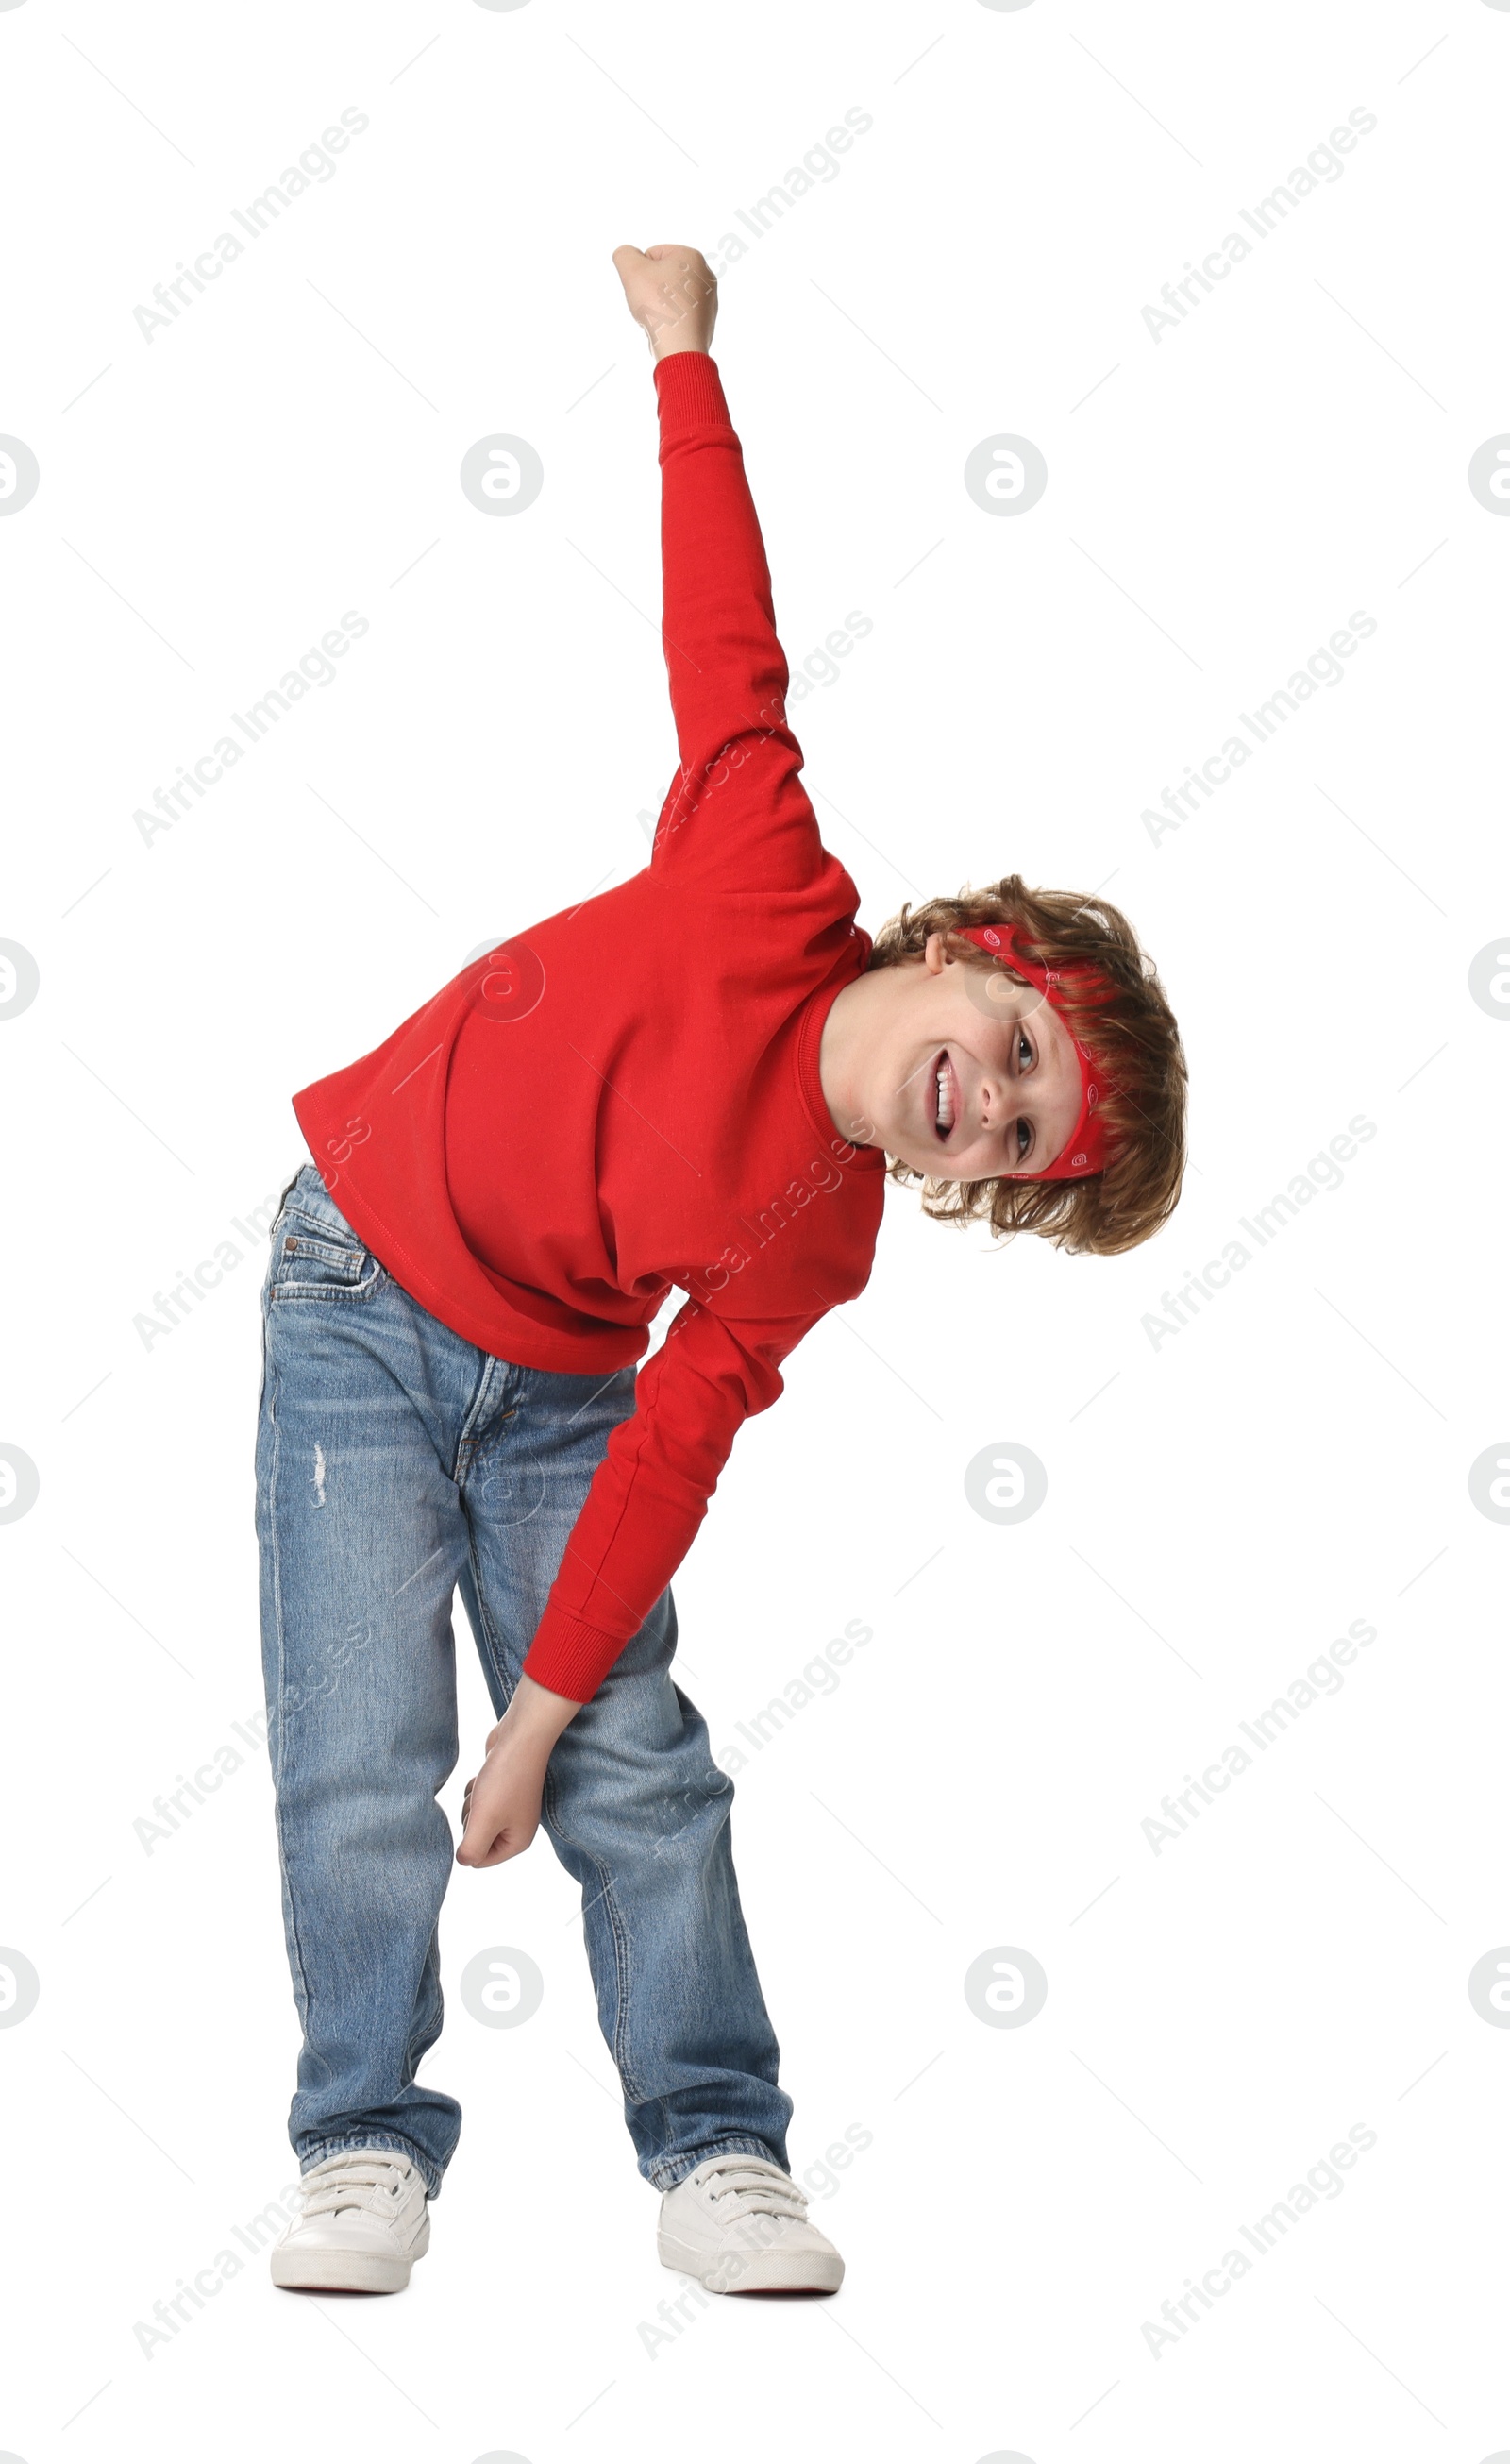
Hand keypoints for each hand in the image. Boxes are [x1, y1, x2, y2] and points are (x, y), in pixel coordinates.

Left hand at [456, 1675, 581, 1869]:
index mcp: (518, 1842)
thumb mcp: (484, 1821)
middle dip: (471, 1820)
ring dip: (472, 1802)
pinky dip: (475, 1789)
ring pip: (473, 1818)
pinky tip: (485, 1777)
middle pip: (475, 1839)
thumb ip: (471, 1850)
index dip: (471, 1842)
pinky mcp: (501, 1791)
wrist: (520, 1737)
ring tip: (485, 1786)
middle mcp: (515, 1828)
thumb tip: (463, 1860)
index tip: (477, 1819)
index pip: (481, 1861)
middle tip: (484, 1800)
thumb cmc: (505, 1779)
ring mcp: (509, 1809)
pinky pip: (476, 1800)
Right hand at [612, 243, 716, 360]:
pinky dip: (669, 320)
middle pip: (662, 276)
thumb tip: (627, 254)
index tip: (645, 288)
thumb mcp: (631, 269)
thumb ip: (624, 254)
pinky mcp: (706, 322)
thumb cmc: (658, 304)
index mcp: (692, 256)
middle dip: (650, 288)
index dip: (640, 271)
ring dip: (658, 305)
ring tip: (659, 317)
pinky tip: (667, 329)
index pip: (652, 254)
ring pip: (669, 296)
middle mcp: (706, 276)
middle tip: (650, 304)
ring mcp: (708, 300)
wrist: (680, 347)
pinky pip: (678, 315)